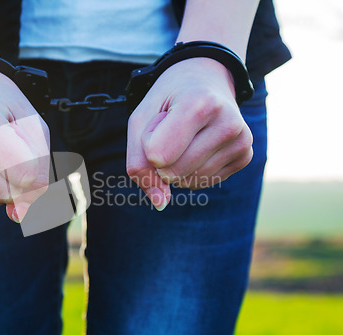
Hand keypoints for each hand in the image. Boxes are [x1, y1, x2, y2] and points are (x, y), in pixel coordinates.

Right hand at [0, 66, 49, 221]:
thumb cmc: (3, 105)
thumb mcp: (32, 125)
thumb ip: (39, 168)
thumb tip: (18, 216)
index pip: (25, 175)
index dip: (38, 171)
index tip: (34, 156)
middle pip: (8, 191)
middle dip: (22, 181)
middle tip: (20, 155)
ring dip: (6, 182)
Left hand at [127, 58, 253, 209]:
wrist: (206, 80)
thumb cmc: (167, 100)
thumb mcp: (141, 120)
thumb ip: (139, 163)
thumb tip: (160, 204)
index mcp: (200, 103)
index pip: (157, 156)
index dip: (147, 144)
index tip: (160, 120)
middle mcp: (228, 122)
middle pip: (172, 173)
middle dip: (160, 157)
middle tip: (172, 127)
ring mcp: (242, 140)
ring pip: (187, 181)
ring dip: (175, 165)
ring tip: (186, 134)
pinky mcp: (246, 156)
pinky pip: (202, 182)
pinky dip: (190, 171)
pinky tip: (198, 145)